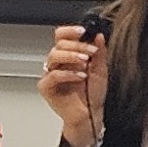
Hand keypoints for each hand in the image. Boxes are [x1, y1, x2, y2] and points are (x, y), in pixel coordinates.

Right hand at [36, 25, 109, 146]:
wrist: (90, 116)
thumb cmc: (92, 95)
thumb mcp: (101, 70)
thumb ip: (99, 53)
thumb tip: (99, 36)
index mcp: (68, 56)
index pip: (62, 37)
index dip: (70, 31)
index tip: (84, 30)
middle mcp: (57, 63)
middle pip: (59, 44)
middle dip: (77, 45)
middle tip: (90, 51)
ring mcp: (50, 75)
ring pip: (54, 56)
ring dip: (72, 56)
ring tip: (85, 62)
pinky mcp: (46, 88)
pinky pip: (53, 76)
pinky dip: (68, 74)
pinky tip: (80, 76)